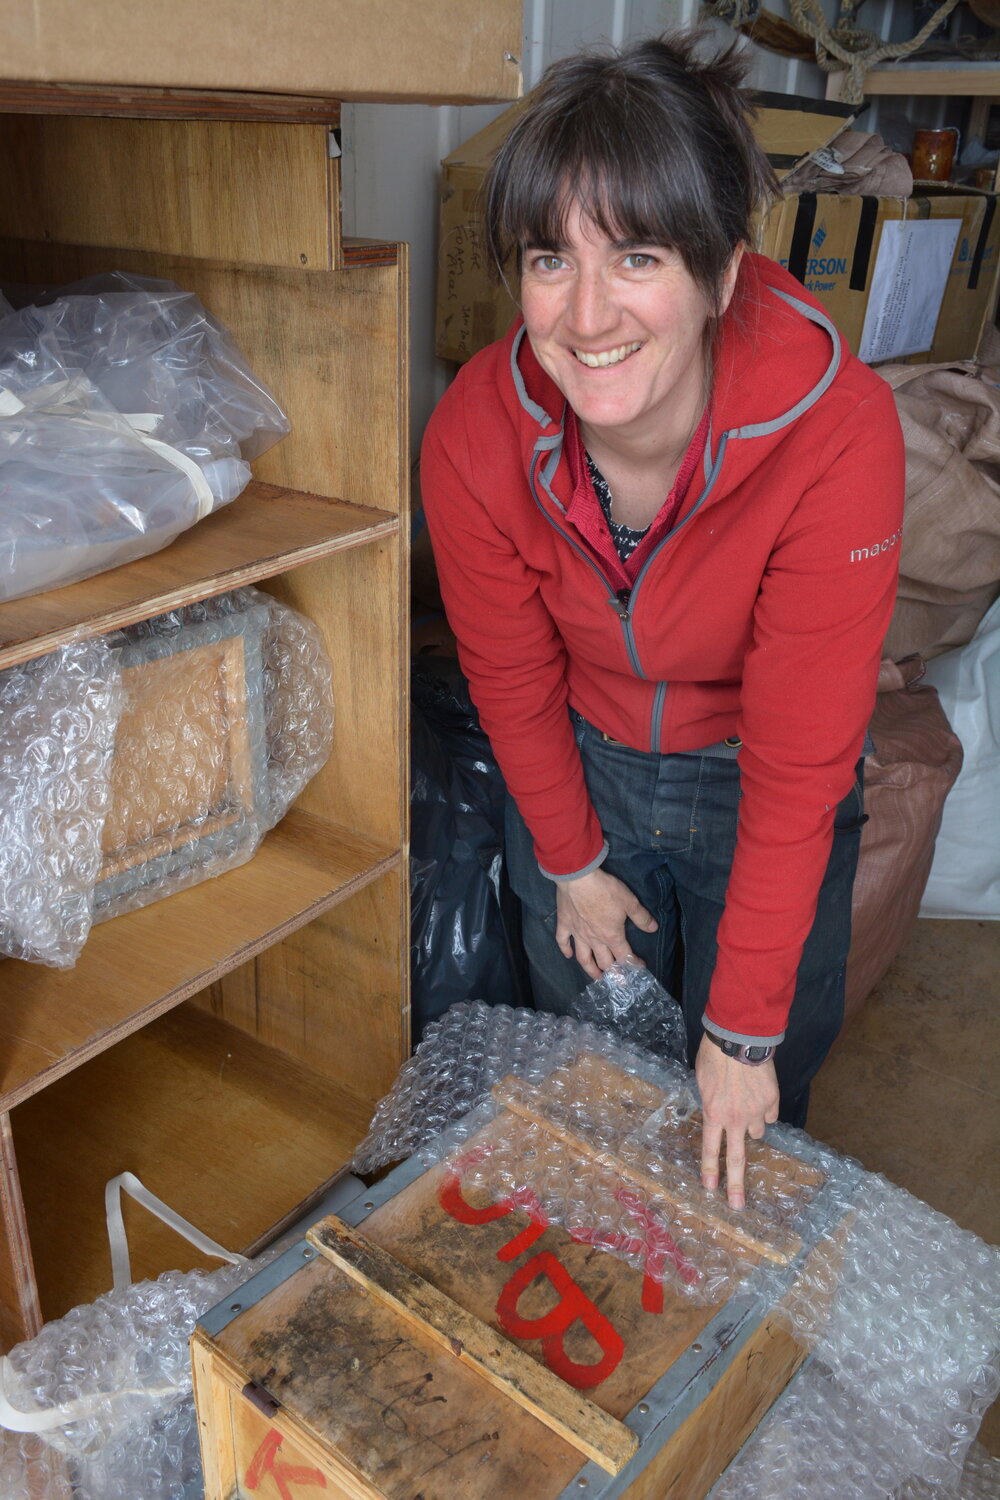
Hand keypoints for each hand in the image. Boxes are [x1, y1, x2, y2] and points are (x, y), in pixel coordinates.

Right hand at [554, 868, 656, 978]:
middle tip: (618, 980)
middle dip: (613, 973)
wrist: (579, 879)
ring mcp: (578, 933)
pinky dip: (566, 950)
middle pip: (604, 961)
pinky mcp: (565, 924)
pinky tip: (569, 956)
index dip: (633, 963)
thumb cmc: (606, 890)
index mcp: (612, 935)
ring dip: (590, 970)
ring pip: (583, 958)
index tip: (639, 966)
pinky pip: (563, 941)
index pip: (625, 955)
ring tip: (596, 977)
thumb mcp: (630, 902)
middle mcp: (595, 939)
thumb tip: (653, 929)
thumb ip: (642, 917)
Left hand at [696, 1035, 778, 1209]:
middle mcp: (736, 1118)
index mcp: (713, 1114)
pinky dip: (766, 1109)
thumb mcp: (702, 1082)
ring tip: (747, 1107)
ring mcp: (757, 1111)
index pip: (710, 1148)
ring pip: (758, 1131)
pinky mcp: (773, 1100)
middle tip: (737, 1205)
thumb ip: (711, 1103)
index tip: (711, 1189)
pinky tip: (760, 1095)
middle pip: (736, 1158)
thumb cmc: (714, 1056)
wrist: (739, 1038)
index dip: (710, 1170)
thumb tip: (718, 1113)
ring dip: (753, 1126)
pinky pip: (771, 1114)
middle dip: (736, 1184)